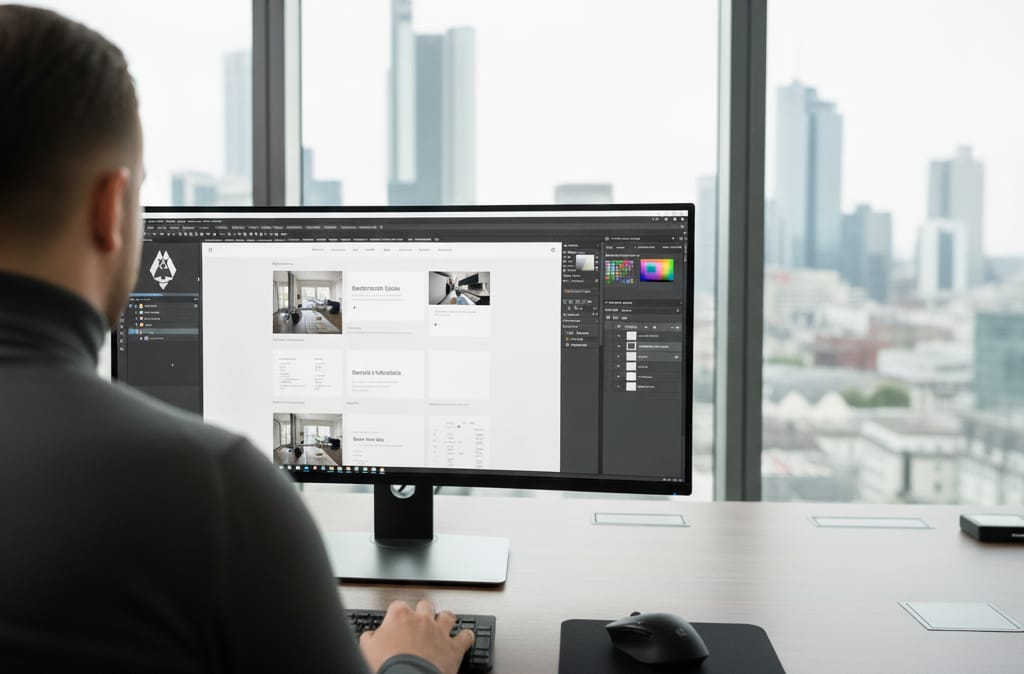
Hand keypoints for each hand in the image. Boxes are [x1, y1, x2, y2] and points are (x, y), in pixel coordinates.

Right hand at [359, 599, 474, 673]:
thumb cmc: (387, 666)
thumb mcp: (367, 650)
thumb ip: (370, 638)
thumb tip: (370, 637)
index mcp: (399, 617)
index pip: (398, 606)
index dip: (396, 615)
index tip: (395, 622)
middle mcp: (422, 619)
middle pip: (425, 606)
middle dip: (422, 612)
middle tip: (419, 621)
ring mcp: (439, 632)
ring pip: (447, 616)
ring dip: (445, 619)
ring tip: (443, 623)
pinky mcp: (453, 647)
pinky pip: (465, 637)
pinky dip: (466, 637)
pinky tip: (465, 637)